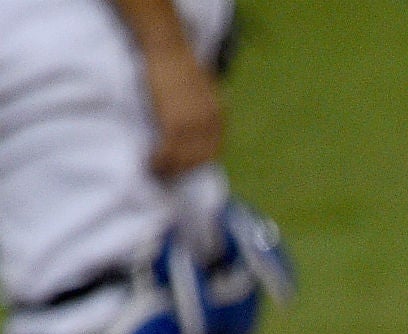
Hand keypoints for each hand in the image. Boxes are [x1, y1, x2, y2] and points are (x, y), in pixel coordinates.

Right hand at [140, 43, 224, 175]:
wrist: (169, 48)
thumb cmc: (180, 64)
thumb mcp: (202, 88)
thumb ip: (203, 106)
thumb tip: (195, 120)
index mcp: (219, 115)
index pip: (213, 149)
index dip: (198, 162)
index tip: (185, 167)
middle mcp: (211, 123)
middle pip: (200, 158)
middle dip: (184, 169)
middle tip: (168, 175)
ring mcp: (195, 125)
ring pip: (184, 158)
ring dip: (170, 168)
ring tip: (157, 171)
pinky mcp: (176, 123)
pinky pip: (170, 150)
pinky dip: (161, 160)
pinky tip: (151, 162)